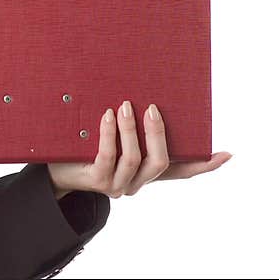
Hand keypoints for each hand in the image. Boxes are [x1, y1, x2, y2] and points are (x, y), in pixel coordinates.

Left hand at [47, 101, 232, 198]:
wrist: (54, 167)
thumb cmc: (85, 145)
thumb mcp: (112, 136)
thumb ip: (131, 126)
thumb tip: (144, 95)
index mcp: (144, 173)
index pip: (179, 171)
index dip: (202, 164)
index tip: (225, 154)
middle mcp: (135, 182)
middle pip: (159, 162)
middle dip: (158, 133)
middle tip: (151, 108)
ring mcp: (116, 184)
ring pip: (134, 158)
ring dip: (131, 130)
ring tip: (125, 106)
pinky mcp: (96, 180)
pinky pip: (107, 156)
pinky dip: (109, 134)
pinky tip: (107, 116)